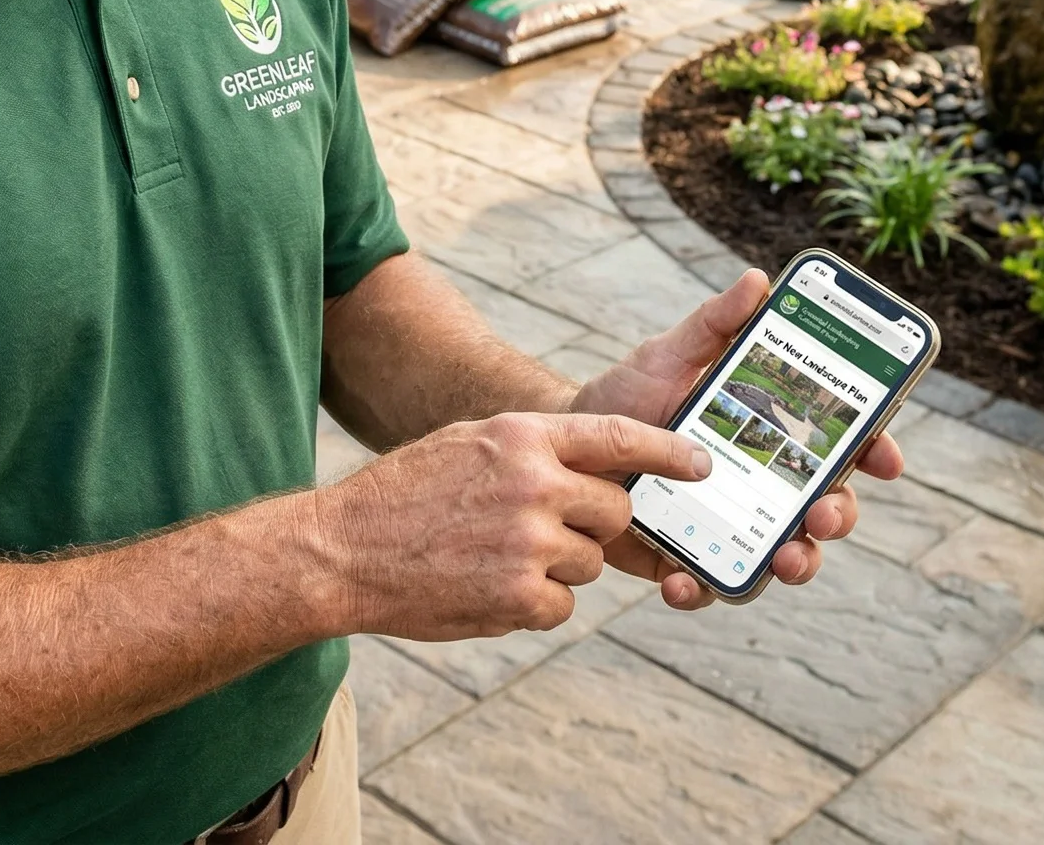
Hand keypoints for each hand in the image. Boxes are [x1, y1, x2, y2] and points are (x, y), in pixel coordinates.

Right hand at [310, 410, 711, 641]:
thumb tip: (592, 466)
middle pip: (616, 511)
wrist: (342, 551)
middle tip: (548, 528)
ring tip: (495, 556)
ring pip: (589, 563)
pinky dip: (534, 604)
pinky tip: (486, 587)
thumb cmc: (405, 494)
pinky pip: (562, 606)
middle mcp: (534, 484)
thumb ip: (532, 449)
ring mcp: (528, 543)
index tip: (700, 465)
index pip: (618, 438)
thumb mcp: (468, 443)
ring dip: (558, 566)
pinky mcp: (518, 598)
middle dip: (596, 525)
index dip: (668, 450)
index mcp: (522, 437)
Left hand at [571, 267, 907, 610]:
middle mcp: (763, 485)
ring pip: (785, 556)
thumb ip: (713, 325)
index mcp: (773, 433)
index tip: (885, 458)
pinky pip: (709, 585)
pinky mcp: (688, 560)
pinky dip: (701, 589)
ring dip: (796, 563)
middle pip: (826, 506)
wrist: (565, 445)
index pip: (840, 443)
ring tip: (780, 559)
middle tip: (822, 512)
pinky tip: (681, 580)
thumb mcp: (669, 354)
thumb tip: (756, 282)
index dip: (874, 451)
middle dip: (838, 514)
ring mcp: (731, 527)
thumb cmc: (630, 396)